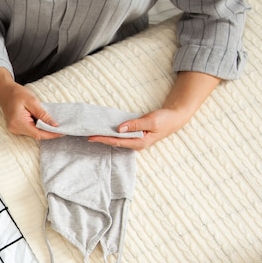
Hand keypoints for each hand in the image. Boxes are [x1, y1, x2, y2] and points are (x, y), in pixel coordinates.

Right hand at [0, 68, 61, 139]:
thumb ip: (43, 114)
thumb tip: (53, 125)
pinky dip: (38, 127)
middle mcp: (15, 128)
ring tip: (53, 124)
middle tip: (61, 128)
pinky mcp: (16, 127)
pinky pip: (30, 130)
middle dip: (48, 132)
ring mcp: (15, 129)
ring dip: (43, 129)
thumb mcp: (32, 101)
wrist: (5, 90)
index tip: (61, 133)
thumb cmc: (16, 93)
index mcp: (18, 122)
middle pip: (36, 135)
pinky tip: (44, 122)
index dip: (51, 134)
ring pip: (33, 133)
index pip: (38, 134)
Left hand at [89, 71, 221, 150]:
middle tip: (86, 135)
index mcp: (139, 143)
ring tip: (92, 133)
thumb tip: (119, 128)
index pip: (116, 142)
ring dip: (105, 137)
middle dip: (101, 139)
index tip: (91, 137)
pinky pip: (121, 136)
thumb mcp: (151, 121)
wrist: (175, 118)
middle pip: (114, 143)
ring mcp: (135, 140)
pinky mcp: (136, 135)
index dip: (103, 139)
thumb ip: (135, 125)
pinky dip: (112, 133)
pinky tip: (105, 130)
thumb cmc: (165, 119)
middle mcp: (136, 144)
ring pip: (117, 140)